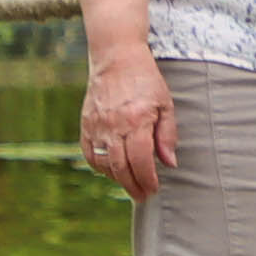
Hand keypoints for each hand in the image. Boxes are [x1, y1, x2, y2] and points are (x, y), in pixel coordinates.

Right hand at [80, 55, 176, 201]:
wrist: (116, 58)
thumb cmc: (146, 81)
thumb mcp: (165, 104)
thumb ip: (167, 135)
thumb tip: (169, 163)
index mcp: (137, 120)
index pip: (141, 160)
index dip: (147, 179)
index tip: (153, 190)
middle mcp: (114, 126)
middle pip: (121, 167)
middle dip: (133, 186)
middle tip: (143, 196)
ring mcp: (96, 126)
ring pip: (103, 164)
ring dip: (117, 178)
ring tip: (131, 183)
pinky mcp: (85, 124)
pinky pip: (89, 154)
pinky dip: (100, 167)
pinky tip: (112, 170)